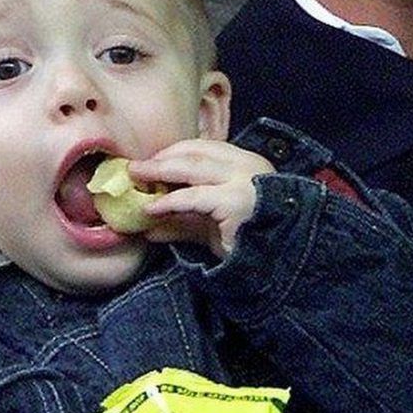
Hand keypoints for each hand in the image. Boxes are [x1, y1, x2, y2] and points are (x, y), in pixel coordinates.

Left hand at [131, 140, 274, 256]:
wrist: (279, 265)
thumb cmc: (250, 243)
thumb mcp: (211, 228)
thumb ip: (183, 222)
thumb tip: (148, 225)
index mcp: (245, 164)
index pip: (204, 148)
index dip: (173, 153)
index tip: (150, 163)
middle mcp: (247, 166)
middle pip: (196, 152)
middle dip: (161, 159)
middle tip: (133, 168)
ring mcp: (243, 182)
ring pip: (193, 167)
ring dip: (160, 171)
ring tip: (136, 179)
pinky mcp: (236, 202)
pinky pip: (194, 197)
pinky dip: (169, 201)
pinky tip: (151, 208)